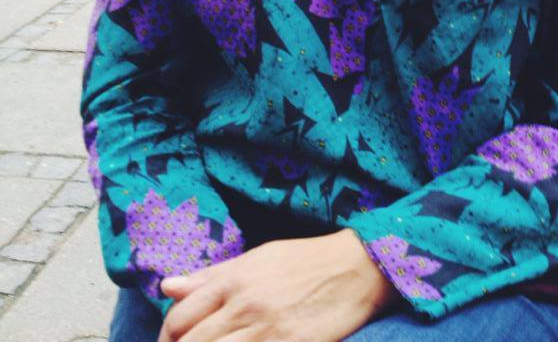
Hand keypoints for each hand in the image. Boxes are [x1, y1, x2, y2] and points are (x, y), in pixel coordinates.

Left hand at [158, 227, 397, 340]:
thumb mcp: (257, 258)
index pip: (179, 319)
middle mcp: (245, 306)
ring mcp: (267, 332)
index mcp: (234, 280)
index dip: (168, 337)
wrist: (356, 269)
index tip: (174, 341)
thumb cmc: (304, 260)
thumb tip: (167, 287)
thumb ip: (211, 276)